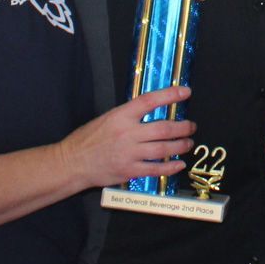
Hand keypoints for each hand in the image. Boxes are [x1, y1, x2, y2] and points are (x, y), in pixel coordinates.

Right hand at [68, 85, 195, 189]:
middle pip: (163, 128)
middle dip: (182, 127)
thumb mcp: (107, 118)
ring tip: (188, 143)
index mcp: (121, 115)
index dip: (170, 95)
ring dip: (180, 146)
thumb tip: (152, 111)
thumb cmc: (88, 139)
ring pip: (163, 149)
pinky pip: (155, 169)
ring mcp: (129, 153)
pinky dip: (170, 167)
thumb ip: (129, 116)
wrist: (72, 162)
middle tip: (191, 126)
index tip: (186, 92)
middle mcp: (127, 133)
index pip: (150, 101)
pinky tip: (179, 164)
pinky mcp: (129, 171)